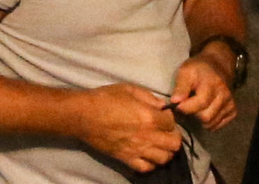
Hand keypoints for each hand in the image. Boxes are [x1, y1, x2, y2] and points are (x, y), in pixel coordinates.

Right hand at [70, 83, 185, 173]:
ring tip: (158, 144)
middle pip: (174, 144)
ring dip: (165, 151)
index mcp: (149, 117)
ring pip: (164, 158)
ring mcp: (137, 150)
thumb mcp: (129, 89)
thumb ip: (149, 97)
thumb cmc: (105, 98)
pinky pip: (147, 168)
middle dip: (173, 136)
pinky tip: (147, 155)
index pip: (172, 123)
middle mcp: (147, 136)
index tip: (164, 116)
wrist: (84, 116)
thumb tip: (162, 106)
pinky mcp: (127, 159)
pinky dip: (151, 163)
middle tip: (165, 131)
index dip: (170, 118)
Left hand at [170, 45, 242, 128]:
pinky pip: (218, 125)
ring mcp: (230, 104)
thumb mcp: (185, 71)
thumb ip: (180, 87)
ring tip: (195, 107)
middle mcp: (224, 95)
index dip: (185, 108)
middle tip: (187, 106)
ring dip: (200, 119)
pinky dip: (209, 122)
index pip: (200, 104)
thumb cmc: (199, 69)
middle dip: (193, 114)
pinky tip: (205, 110)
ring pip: (211, 123)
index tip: (177, 105)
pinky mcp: (233, 111)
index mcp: (212, 84)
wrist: (218, 66)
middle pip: (206, 117)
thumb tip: (175, 102)